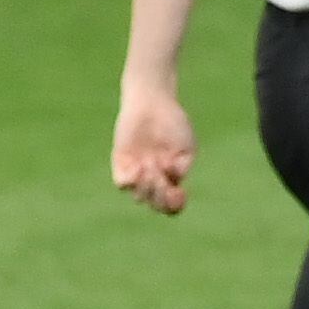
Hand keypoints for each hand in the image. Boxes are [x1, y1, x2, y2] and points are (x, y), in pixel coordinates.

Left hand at [111, 82, 194, 214]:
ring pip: (139, 197)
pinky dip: (131, 181)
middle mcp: (154, 179)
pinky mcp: (121, 164)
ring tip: (152, 165)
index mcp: (171, 178)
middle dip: (160, 198)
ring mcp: (137, 173)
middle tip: (162, 179)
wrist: (152, 102)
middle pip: (155, 205)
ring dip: (148, 186)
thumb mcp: (186, 145)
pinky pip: (122, 184)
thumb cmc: (173, 122)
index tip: (179, 193)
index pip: (172, 205)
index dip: (175, 206)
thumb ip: (183, 166)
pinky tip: (139, 167)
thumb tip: (173, 180)